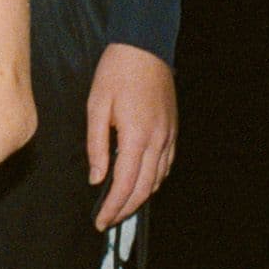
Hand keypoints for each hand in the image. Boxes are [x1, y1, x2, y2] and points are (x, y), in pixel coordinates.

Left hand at [88, 41, 176, 228]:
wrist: (144, 47)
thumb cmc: (116, 72)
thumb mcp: (96, 106)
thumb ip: (96, 145)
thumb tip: (96, 178)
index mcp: (137, 136)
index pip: (125, 184)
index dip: (113, 207)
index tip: (100, 221)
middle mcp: (158, 141)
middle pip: (144, 188)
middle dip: (126, 209)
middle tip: (108, 220)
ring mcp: (169, 136)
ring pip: (157, 180)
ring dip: (140, 197)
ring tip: (121, 206)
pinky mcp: (172, 130)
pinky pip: (165, 165)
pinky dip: (153, 180)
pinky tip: (140, 183)